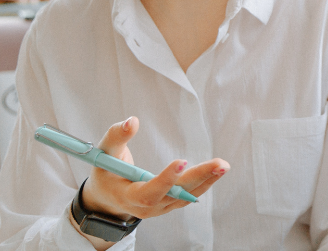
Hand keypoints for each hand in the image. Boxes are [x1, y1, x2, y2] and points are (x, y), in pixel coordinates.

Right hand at [79, 117, 228, 225]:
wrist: (107, 198)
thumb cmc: (106, 172)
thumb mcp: (104, 154)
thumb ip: (116, 136)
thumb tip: (133, 121)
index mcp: (128, 196)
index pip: (149, 192)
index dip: (165, 180)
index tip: (181, 161)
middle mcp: (146, 207)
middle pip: (175, 195)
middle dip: (198, 178)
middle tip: (219, 164)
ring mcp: (160, 208)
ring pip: (186, 196)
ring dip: (207, 180)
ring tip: (223, 166)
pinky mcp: (169, 203)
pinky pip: (188, 195)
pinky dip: (204, 183)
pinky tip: (217, 171)